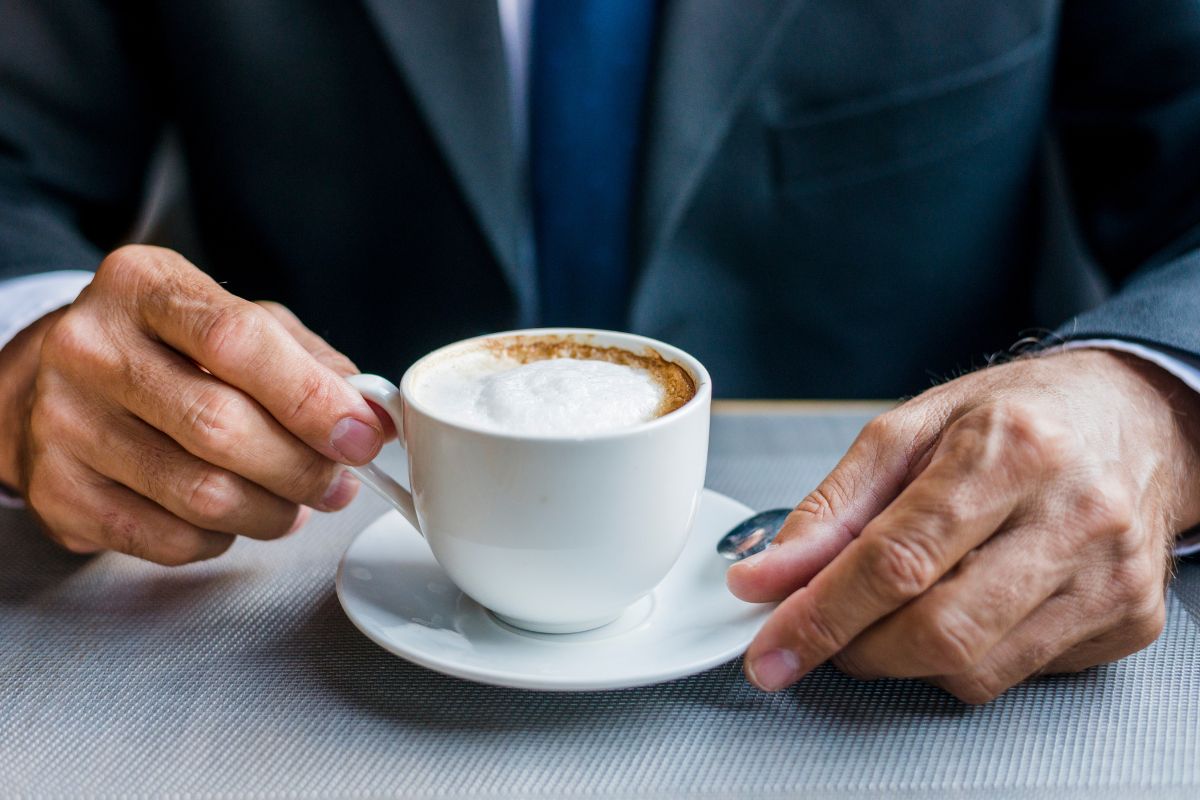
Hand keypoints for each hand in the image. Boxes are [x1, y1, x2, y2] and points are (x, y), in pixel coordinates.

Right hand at [0, 246, 384, 564]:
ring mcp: (63, 421)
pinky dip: (220, 538)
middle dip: (302, 467)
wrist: (59, 382)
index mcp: (144, 286)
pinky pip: (168, 537)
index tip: (362, 436)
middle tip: (338, 482)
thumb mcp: (237, 322)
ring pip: (201, 493)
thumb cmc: (168, 350)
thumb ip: (308, 361)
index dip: (311, 399)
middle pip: (220, 426)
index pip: (239, 341)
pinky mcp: (56, 491)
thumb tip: (368, 413)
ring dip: (271, 511)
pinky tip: (231, 517)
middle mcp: (90, 346)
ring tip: (292, 503)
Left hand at [727, 349, 1199, 702]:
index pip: (898, 559)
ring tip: (894, 608)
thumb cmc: (1015, 417)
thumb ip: (833, 508)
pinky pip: (1015, 676)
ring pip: (974, 670)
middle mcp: (1073, 515)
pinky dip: (963, 659)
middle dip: (856, 648)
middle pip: (938, 630)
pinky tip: (963, 605)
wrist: (1134, 420)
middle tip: (824, 631)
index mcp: (1011, 449)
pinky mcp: (1128, 622)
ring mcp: (1110, 577)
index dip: (822, 614)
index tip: (770, 647)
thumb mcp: (910, 431)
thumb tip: (767, 577)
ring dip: (904, 659)